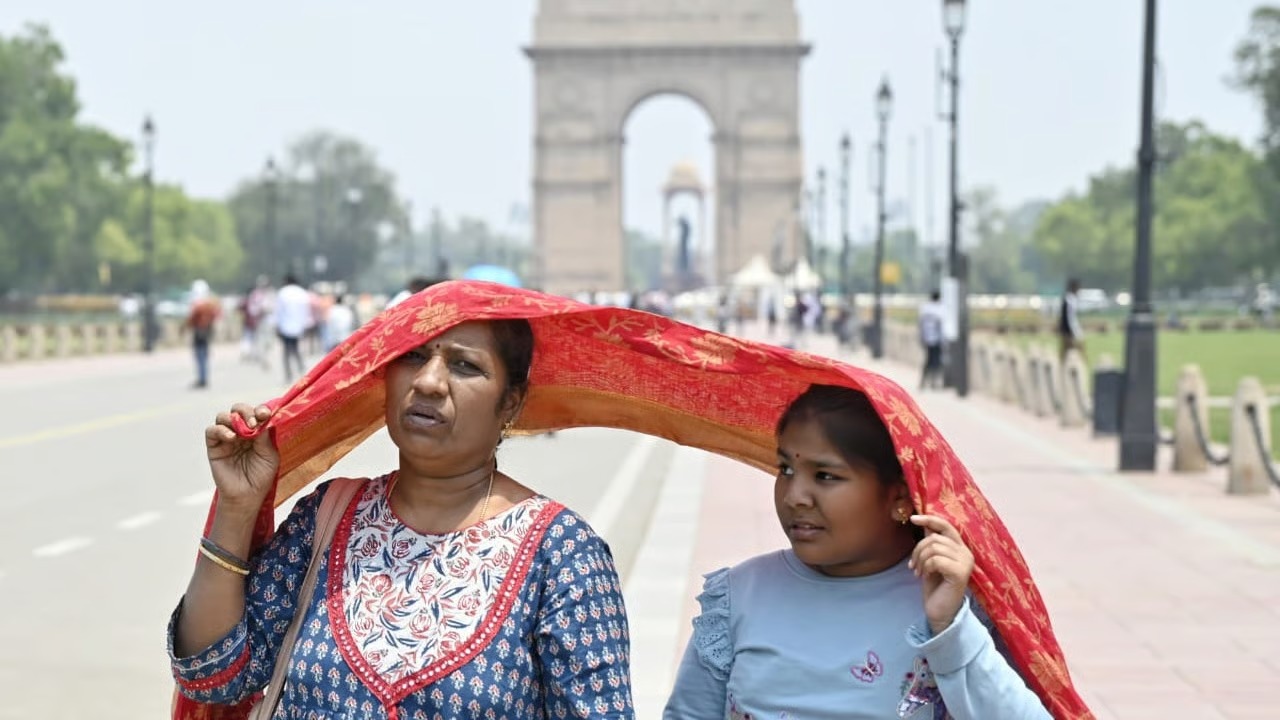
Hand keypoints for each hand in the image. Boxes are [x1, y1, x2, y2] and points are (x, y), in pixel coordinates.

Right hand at [205, 403, 278, 514]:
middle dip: (246, 411)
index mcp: (257, 431)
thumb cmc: (261, 476)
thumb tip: (262, 418)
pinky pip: (212, 431)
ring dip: (233, 418)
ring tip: (243, 430)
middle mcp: (241, 431)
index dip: (260, 410)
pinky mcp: (214, 446)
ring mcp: (226, 438)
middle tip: (253, 422)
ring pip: (224, 416)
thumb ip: (265, 437)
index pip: (256, 413)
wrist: (247, 496)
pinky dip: (220, 429)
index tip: (265, 414)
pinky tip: (230, 437)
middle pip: (239, 410)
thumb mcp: (269, 455)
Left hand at [908, 514, 974, 634]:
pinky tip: (925, 576)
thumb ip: (932, 543)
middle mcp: (966, 553)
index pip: (946, 526)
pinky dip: (926, 567)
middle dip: (918, 549)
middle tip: (913, 565)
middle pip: (935, 537)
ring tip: (918, 571)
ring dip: (920, 559)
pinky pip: (936, 560)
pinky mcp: (960, 573)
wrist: (940, 611)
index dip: (929, 519)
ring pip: (934, 547)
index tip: (913, 519)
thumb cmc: (935, 586)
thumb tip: (925, 524)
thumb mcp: (931, 561)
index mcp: (960, 548)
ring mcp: (965, 563)